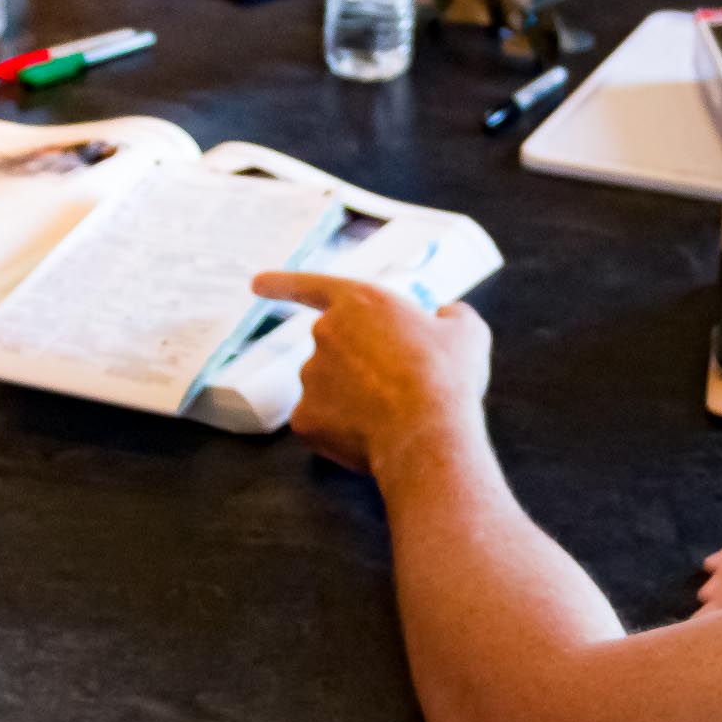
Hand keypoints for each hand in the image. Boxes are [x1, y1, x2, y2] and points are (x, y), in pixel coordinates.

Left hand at [250, 273, 491, 482]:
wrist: (427, 432)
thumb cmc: (447, 376)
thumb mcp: (466, 332)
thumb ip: (451, 316)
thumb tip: (445, 315)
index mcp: (359, 302)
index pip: (311, 286)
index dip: (283, 283)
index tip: (255, 283)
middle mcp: (325, 335)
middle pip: (334, 349)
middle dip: (358, 367)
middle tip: (399, 387)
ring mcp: (311, 378)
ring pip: (329, 388)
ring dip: (352, 398)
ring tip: (394, 416)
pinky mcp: (305, 419)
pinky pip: (323, 423)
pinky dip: (343, 430)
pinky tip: (373, 438)